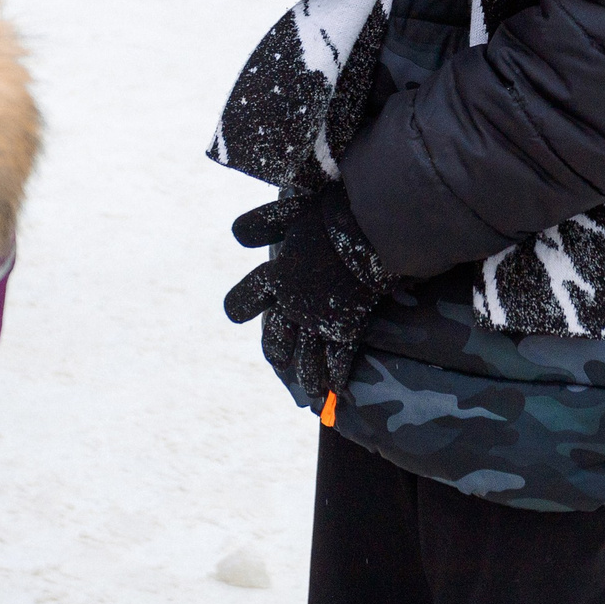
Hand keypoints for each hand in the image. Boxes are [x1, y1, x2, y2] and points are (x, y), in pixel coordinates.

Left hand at [224, 187, 391, 409]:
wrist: (368, 229)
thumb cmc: (329, 215)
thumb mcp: (287, 212)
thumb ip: (259, 225)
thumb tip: (236, 234)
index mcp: (274, 277)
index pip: (244, 301)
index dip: (240, 306)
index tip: (237, 312)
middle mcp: (291, 305)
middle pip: (276, 339)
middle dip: (277, 351)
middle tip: (279, 360)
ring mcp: (319, 320)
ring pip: (307, 358)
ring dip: (307, 376)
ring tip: (310, 390)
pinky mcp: (347, 327)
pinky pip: (338, 359)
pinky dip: (336, 376)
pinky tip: (336, 387)